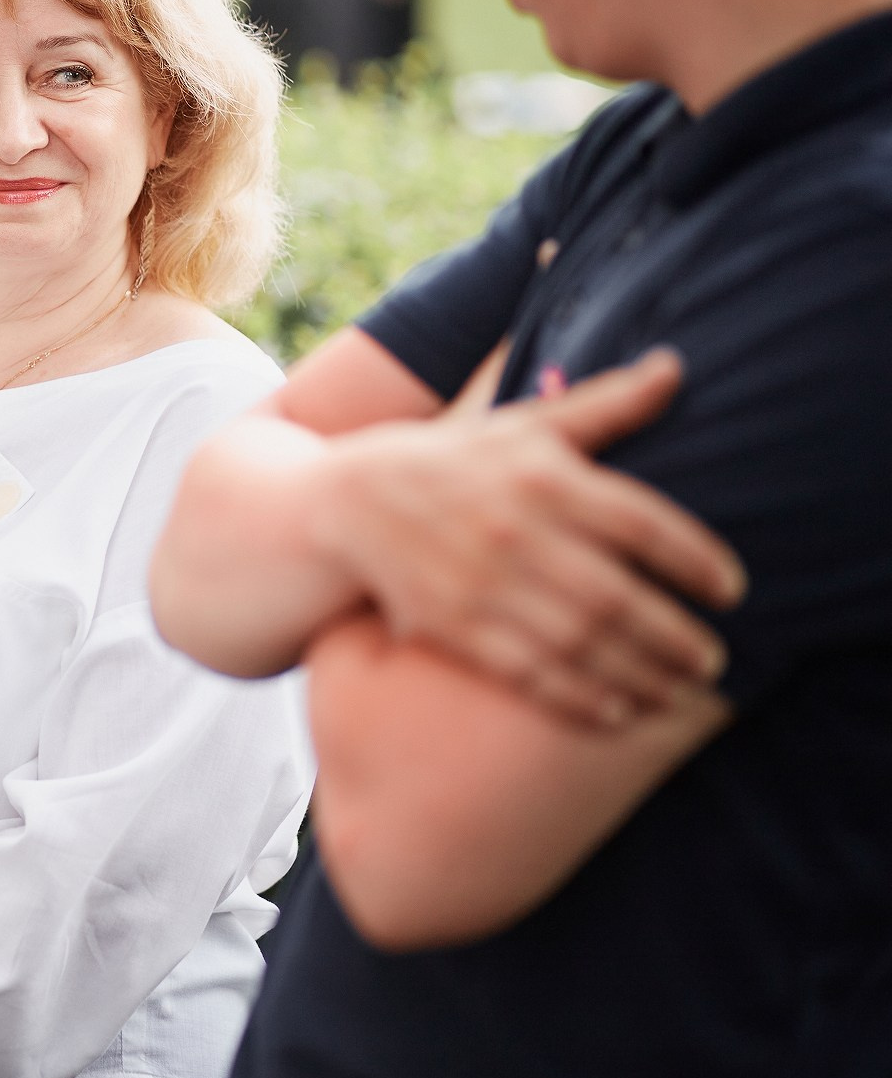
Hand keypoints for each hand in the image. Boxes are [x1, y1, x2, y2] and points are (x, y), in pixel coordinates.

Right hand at [309, 349, 745, 726]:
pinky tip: (617, 711)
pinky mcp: (452, 626)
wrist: (345, 504)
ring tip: (679, 691)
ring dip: (638, 674)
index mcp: (540, 477)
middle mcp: (515, 532)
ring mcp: (481, 585)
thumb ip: (603, 405)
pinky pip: (529, 673)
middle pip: (616, 596)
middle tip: (715, 660)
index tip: (732, 589)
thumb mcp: (522, 425)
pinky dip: (578, 697)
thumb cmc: (450, 460)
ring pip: (579, 643)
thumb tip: (676, 367)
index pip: (638, 522)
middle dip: (674, 636)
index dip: (693, 558)